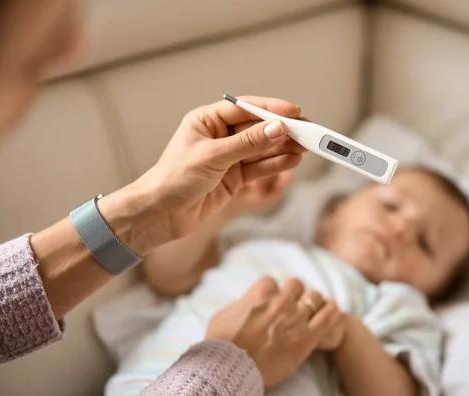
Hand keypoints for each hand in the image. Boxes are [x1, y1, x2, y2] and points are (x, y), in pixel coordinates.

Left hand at [125, 96, 305, 254]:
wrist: (160, 214)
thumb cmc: (174, 179)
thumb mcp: (213, 156)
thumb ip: (247, 143)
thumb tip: (277, 128)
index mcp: (207, 120)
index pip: (244, 108)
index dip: (270, 109)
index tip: (294, 111)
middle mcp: (219, 136)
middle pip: (257, 128)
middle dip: (282, 129)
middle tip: (308, 130)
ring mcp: (228, 158)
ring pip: (261, 149)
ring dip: (283, 147)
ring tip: (307, 146)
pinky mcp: (233, 178)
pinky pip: (259, 167)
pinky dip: (275, 164)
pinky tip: (293, 160)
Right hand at [206, 277, 341, 387]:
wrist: (231, 372)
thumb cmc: (222, 346)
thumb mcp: (224, 315)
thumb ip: (242, 302)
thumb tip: (249, 300)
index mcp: (261, 292)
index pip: (271, 281)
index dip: (270, 292)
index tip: (269, 302)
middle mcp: (281, 301)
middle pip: (295, 284)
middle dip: (292, 293)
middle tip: (289, 305)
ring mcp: (296, 319)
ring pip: (314, 296)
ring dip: (310, 301)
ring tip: (309, 309)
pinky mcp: (307, 338)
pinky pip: (329, 315)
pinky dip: (331, 309)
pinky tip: (330, 308)